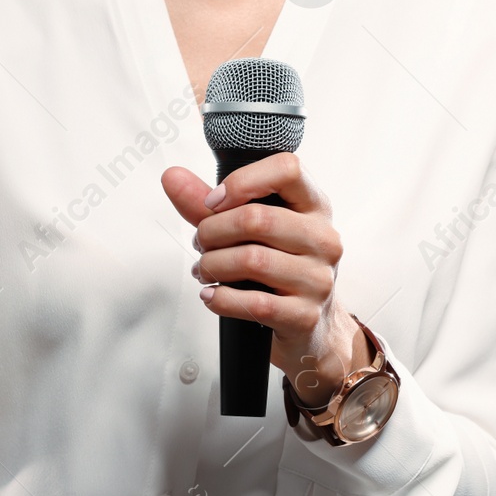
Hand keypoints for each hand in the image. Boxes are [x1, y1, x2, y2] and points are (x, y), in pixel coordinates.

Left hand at [161, 154, 371, 408]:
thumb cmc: (275, 266)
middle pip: (258, 218)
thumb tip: (171, 176)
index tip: (214, 201)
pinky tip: (211, 295)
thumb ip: (207, 203)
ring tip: (204, 269)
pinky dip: (221, 298)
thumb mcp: (247, 229)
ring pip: (252, 260)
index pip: (288, 169)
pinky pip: (254, 303)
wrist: (309, 326)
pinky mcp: (305, 316)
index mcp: (314, 206)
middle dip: (213, 230)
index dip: (243, 181)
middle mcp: (323, 239)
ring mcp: (318, 279)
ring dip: (213, 265)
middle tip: (200, 242)